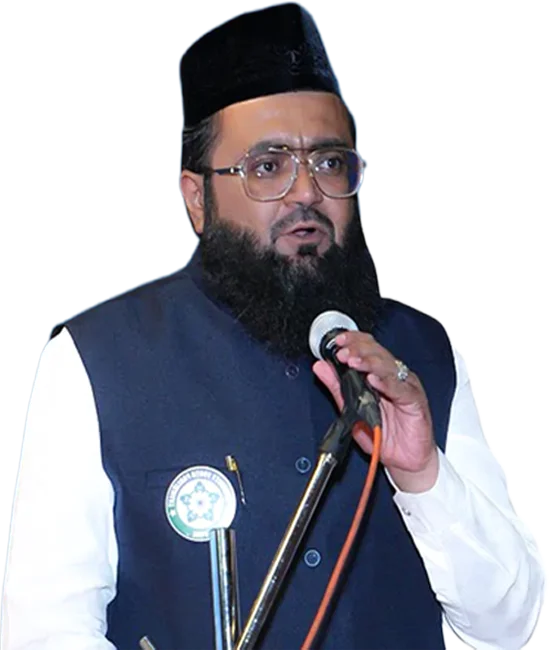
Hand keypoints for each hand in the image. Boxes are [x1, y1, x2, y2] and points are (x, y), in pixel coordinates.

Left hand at [312, 330, 439, 492]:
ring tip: (353, 362)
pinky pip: (401, 389)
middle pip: (377, 352)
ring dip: (369, 362)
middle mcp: (393, 376)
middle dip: (357, 349)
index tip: (337, 342)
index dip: (352, 341)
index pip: (367, 347)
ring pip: (388, 366)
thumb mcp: (352, 409)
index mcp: (379, 373)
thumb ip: (337, 386)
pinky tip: (374, 380)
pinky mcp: (415, 402)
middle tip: (342, 353)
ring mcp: (405, 387)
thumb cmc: (383, 434)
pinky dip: (386, 383)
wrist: (404, 461)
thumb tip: (321, 367)